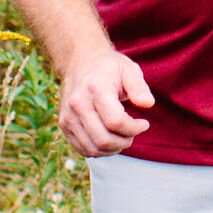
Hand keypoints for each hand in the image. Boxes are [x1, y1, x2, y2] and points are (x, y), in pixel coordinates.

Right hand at [58, 39, 153, 154]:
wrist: (79, 62)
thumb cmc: (108, 68)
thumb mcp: (128, 69)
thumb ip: (139, 87)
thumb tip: (148, 104)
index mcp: (96, 89)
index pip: (115, 121)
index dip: (134, 128)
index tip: (144, 124)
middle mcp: (78, 104)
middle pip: (104, 139)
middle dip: (125, 141)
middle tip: (133, 132)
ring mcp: (68, 116)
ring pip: (93, 148)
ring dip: (113, 149)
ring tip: (122, 137)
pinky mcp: (64, 124)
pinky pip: (83, 149)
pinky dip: (99, 150)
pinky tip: (110, 139)